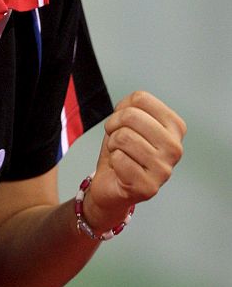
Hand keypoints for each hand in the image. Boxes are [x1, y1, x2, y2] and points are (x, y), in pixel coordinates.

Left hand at [83, 91, 185, 231]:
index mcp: (175, 127)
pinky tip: (121, 170)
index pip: (141, 98)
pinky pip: (119, 159)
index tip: (122, 124)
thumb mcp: (125, 119)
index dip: (121, 109)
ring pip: (123, 137)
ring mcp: (164, 170)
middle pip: (131, 116)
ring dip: (113, 145)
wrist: (110, 182)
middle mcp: (176, 148)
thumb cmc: (120, 148)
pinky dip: (113, 162)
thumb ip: (131, 105)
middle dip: (113, 126)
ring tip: (120, 155)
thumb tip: (132, 104)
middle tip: (117, 140)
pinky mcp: (149, 188)